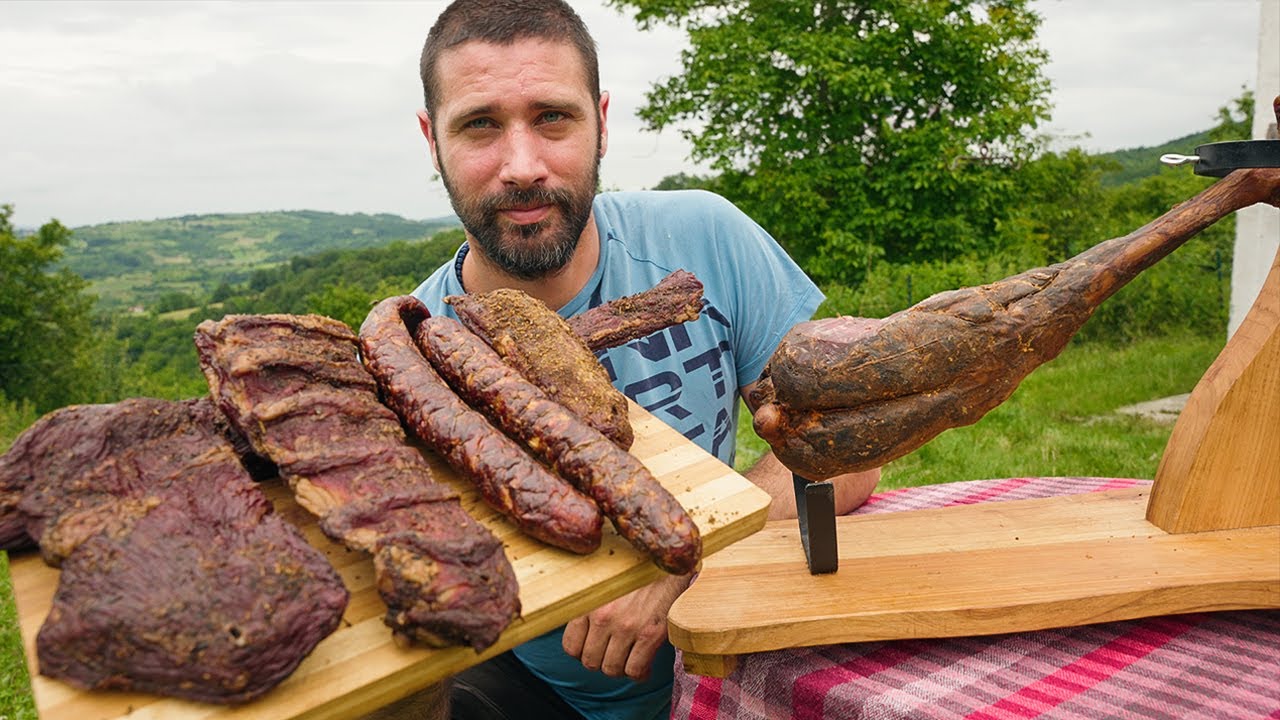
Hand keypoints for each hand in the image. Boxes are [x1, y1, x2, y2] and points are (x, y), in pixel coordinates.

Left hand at [561, 573, 690, 680]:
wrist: (667, 563)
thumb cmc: (634, 573)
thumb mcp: (602, 583)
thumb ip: (589, 605)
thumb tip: (581, 632)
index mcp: (588, 603)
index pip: (570, 647)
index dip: (582, 653)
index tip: (594, 649)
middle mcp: (603, 617)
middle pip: (590, 662)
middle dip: (602, 662)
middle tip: (613, 654)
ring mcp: (626, 627)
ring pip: (611, 669)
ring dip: (621, 669)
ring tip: (629, 659)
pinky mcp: (650, 634)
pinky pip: (635, 669)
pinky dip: (639, 673)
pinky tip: (645, 664)